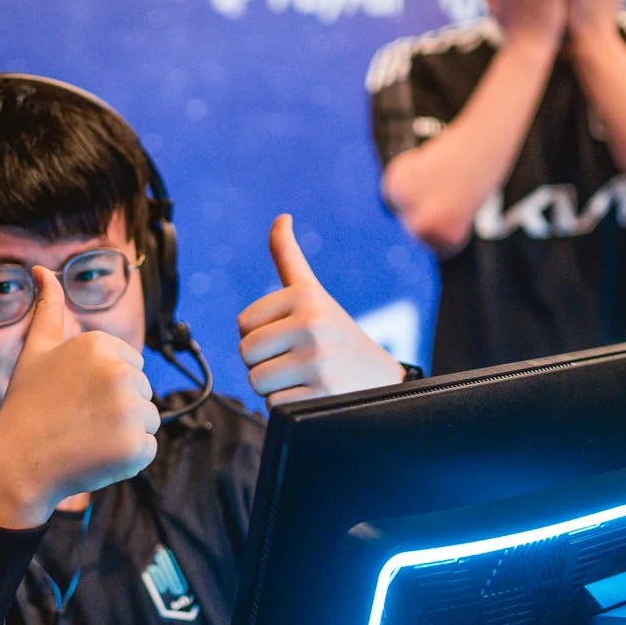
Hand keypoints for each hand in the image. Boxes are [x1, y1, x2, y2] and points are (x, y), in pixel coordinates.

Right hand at [0, 266, 159, 528]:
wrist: (18, 463)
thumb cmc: (26, 405)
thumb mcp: (36, 350)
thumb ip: (48, 308)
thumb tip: (43, 270)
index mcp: (98, 344)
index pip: (130, 364)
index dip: (104, 385)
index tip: (75, 396)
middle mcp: (118, 372)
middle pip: (141, 390)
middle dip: (116, 407)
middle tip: (78, 419)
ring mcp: (130, 410)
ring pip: (147, 418)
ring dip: (124, 432)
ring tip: (86, 437)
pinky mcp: (137, 446)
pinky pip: (147, 448)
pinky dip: (126, 458)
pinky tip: (94, 456)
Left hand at [238, 214, 405, 406]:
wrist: (381, 380)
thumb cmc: (336, 335)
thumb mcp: (314, 293)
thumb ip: (288, 257)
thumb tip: (281, 218)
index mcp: (305, 296)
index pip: (243, 324)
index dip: (260, 335)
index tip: (288, 335)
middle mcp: (311, 324)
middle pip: (246, 352)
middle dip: (263, 362)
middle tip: (294, 359)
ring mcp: (316, 361)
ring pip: (256, 381)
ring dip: (274, 386)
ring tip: (303, 377)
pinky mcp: (318, 395)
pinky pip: (273, 406)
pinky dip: (287, 406)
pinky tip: (311, 394)